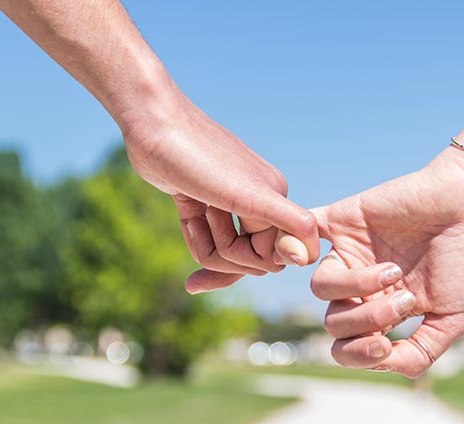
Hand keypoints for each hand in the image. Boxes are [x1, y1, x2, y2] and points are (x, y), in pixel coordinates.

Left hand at [122, 98, 318, 292]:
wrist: (152, 123)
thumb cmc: (196, 156)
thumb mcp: (246, 195)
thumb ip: (288, 221)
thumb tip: (311, 256)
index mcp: (274, 199)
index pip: (272, 258)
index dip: (248, 260)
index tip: (228, 241)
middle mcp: (258, 201)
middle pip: (248, 258)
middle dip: (223, 253)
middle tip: (207, 218)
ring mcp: (228, 202)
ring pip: (225, 252)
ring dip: (205, 245)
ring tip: (194, 216)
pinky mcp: (201, 202)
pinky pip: (206, 240)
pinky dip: (195, 238)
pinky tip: (188, 218)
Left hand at [309, 147, 463, 377]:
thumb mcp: (454, 318)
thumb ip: (421, 351)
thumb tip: (383, 364)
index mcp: (384, 310)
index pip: (348, 346)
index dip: (358, 355)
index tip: (386, 344)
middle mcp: (362, 285)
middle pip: (334, 322)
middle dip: (366, 321)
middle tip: (405, 299)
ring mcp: (350, 253)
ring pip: (320, 287)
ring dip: (355, 288)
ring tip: (392, 271)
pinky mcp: (342, 221)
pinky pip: (299, 233)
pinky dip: (294, 244)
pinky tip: (317, 253)